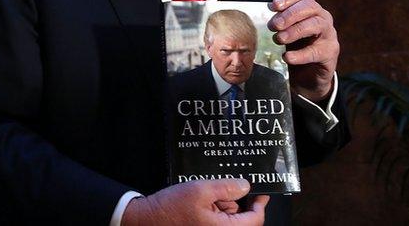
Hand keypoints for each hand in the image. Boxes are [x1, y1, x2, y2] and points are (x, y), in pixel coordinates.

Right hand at [121, 179, 269, 225]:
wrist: (146, 219)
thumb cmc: (171, 207)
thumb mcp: (200, 190)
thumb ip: (226, 188)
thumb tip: (246, 186)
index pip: (254, 220)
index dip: (260, 205)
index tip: (262, 192)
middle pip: (241, 219)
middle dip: (233, 201)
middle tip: (220, 187)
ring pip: (228, 217)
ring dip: (221, 204)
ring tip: (203, 193)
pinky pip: (216, 220)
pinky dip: (212, 208)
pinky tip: (199, 200)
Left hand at [269, 0, 338, 101]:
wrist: (309, 74)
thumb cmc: (295, 47)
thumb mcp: (285, 32)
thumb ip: (278, 22)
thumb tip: (264, 12)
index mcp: (310, 8)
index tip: (274, 6)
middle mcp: (322, 17)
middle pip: (310, 7)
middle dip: (290, 14)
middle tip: (274, 25)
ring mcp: (329, 34)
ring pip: (316, 25)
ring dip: (295, 30)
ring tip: (279, 39)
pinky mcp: (330, 52)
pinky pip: (316, 51)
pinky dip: (300, 54)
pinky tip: (287, 57)